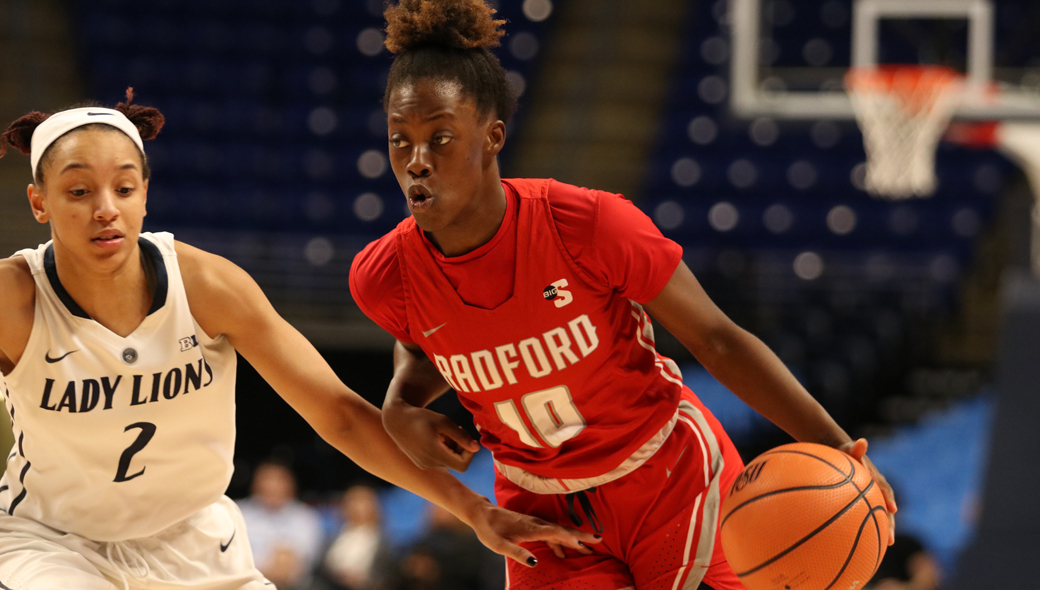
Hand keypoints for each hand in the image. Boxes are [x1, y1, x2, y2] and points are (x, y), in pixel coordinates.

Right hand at [382, 400, 480, 470]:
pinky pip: (438, 460)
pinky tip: (434, 437)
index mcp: (435, 454)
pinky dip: (441, 450)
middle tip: (457, 429)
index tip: (466, 438)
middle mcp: (429, 463)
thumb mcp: (443, 422)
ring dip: (450, 448)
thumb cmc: (421, 417)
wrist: (396, 419)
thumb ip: (461, 436)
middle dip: (460, 447)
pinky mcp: (419, 463)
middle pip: (455, 462)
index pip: (463, 465)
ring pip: (447, 461)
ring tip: (443, 432)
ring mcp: (423, 465)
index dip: (469, 453)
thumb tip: (477, 448)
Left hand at [462, 497, 600, 565]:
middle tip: (599, 540)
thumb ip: (517, 554)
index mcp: (532, 528)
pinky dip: (560, 542)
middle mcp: (537, 524)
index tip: (589, 543)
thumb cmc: (489, 530)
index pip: (558, 533)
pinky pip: (551, 534)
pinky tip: (562, 553)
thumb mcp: (499, 546)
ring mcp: (535, 524)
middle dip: (581, 536)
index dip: (573, 538)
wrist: (482, 514)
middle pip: (563, 530)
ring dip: (573, 540)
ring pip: (558, 532)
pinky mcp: (532, 526)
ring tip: (587, 549)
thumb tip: (535, 563)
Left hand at [839, 438, 897, 545]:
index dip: (888, 499)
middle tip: (891, 540)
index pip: (884, 489)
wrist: (842, 453)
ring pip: (879, 515)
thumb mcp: (849, 448)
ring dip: (882, 529)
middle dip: (889, 524)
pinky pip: (867, 516)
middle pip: (886, 508)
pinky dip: (867, 527)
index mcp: (876, 478)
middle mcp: (877, 489)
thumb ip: (856, 448)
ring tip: (884, 546)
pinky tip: (863, 542)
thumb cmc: (844, 452)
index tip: (892, 509)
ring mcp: (872, 497)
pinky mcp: (864, 502)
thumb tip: (862, 442)